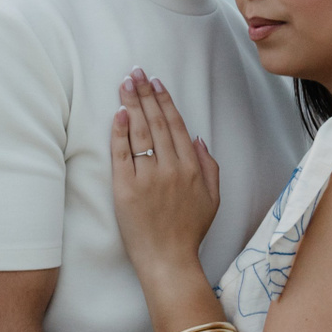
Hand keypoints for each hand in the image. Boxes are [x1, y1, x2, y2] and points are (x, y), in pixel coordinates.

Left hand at [110, 69, 219, 293]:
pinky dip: (119, 132)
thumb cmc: (189, 231)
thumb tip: (198, 137)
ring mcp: (147, 178)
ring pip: (139, 133)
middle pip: (155, 122)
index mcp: (191, 168)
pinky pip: (122, 154)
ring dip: (131, 104)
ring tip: (125, 83)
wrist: (168, 259)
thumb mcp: (213, 198)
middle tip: (135, 71)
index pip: (175, 125)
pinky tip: (118, 113)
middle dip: (145, 93)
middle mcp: (170, 168)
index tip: (156, 82)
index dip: (165, 101)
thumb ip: (210, 165)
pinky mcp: (126, 189)